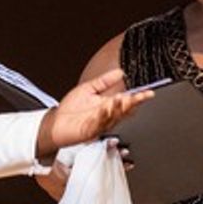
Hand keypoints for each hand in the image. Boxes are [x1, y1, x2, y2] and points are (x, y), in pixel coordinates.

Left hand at [35, 69, 150, 157]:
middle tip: (140, 96)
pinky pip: (99, 124)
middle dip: (133, 103)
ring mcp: (99, 124)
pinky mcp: (89, 131)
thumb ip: (103, 81)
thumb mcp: (87, 89)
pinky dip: (103, 116)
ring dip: (118, 108)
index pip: (127, 101)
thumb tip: (120, 72)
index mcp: (107, 105)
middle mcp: (106, 116)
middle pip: (124, 110)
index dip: (138, 97)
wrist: (54, 124)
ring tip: (121, 98)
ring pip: (113, 117)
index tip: (148, 92)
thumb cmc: (69, 109)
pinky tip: (105, 108)